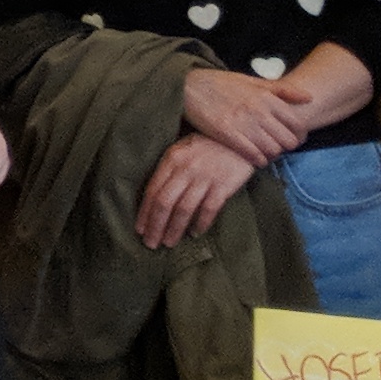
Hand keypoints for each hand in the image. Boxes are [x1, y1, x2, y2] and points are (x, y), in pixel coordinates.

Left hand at [136, 131, 260, 250]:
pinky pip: (209, 209)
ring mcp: (205, 177)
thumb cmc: (207, 144)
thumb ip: (169, 169)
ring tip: (168, 243)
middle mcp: (185, 169)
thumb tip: (154, 196)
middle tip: (150, 243)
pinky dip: (201, 223)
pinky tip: (195, 234)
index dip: (145, 212)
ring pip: (184, 209)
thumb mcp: (182, 149)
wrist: (241, 135)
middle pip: (165, 202)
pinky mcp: (224, 185)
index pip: (153, 190)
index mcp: (171, 159)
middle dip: (156, 225)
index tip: (139, 229)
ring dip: (175, 229)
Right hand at [179, 66, 301, 162]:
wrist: (186, 86)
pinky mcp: (227, 134)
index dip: (300, 135)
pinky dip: (259, 160)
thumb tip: (309, 98)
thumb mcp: (251, 80)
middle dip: (287, 147)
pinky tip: (255, 158)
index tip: (294, 138)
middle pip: (287, 140)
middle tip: (280, 147)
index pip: (297, 124)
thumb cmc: (219, 83)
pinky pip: (253, 155)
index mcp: (266, 96)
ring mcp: (242, 122)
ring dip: (272, 155)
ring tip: (266, 152)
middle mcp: (257, 110)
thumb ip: (281, 90)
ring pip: (272, 150)